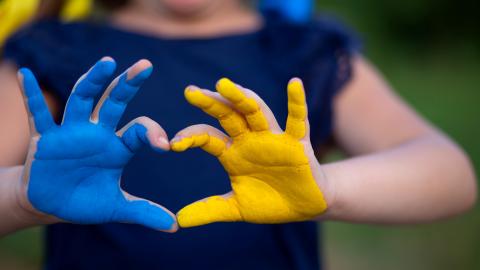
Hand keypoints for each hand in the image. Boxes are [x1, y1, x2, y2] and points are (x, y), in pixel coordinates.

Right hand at [17, 57, 176, 231]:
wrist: (52, 204)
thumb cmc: (85, 200)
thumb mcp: (116, 207)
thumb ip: (144, 212)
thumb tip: (175, 226)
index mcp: (119, 147)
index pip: (140, 131)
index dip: (153, 134)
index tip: (165, 145)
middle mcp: (98, 133)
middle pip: (114, 102)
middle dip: (128, 84)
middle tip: (145, 66)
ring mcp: (72, 132)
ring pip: (82, 99)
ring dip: (93, 81)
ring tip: (107, 63)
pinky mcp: (45, 138)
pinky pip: (38, 114)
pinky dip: (31, 95)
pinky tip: (25, 74)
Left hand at [171, 78, 329, 226]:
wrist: (303, 207)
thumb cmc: (269, 202)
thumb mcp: (236, 208)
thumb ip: (210, 210)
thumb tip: (178, 220)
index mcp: (232, 153)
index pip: (207, 137)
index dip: (191, 137)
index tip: (173, 144)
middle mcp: (249, 140)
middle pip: (227, 115)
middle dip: (210, 103)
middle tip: (190, 92)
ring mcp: (272, 138)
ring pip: (256, 112)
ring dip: (241, 98)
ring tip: (224, 84)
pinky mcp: (297, 143)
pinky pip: (297, 120)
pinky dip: (297, 102)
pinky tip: (294, 83)